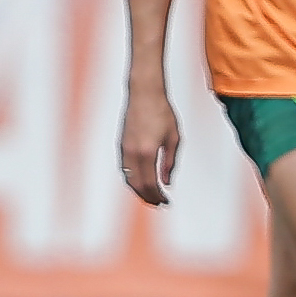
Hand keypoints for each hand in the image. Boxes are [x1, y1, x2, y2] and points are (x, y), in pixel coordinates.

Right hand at [120, 85, 179, 206]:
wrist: (144, 93)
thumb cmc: (161, 112)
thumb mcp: (173, 138)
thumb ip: (170, 162)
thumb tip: (166, 182)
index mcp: (148, 152)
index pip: (151, 184)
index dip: (158, 196)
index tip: (166, 201)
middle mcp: (133, 153)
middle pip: (138, 185)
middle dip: (148, 197)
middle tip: (159, 203)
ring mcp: (124, 149)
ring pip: (129, 179)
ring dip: (139, 190)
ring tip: (150, 195)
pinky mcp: (121, 144)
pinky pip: (125, 169)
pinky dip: (132, 179)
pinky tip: (141, 180)